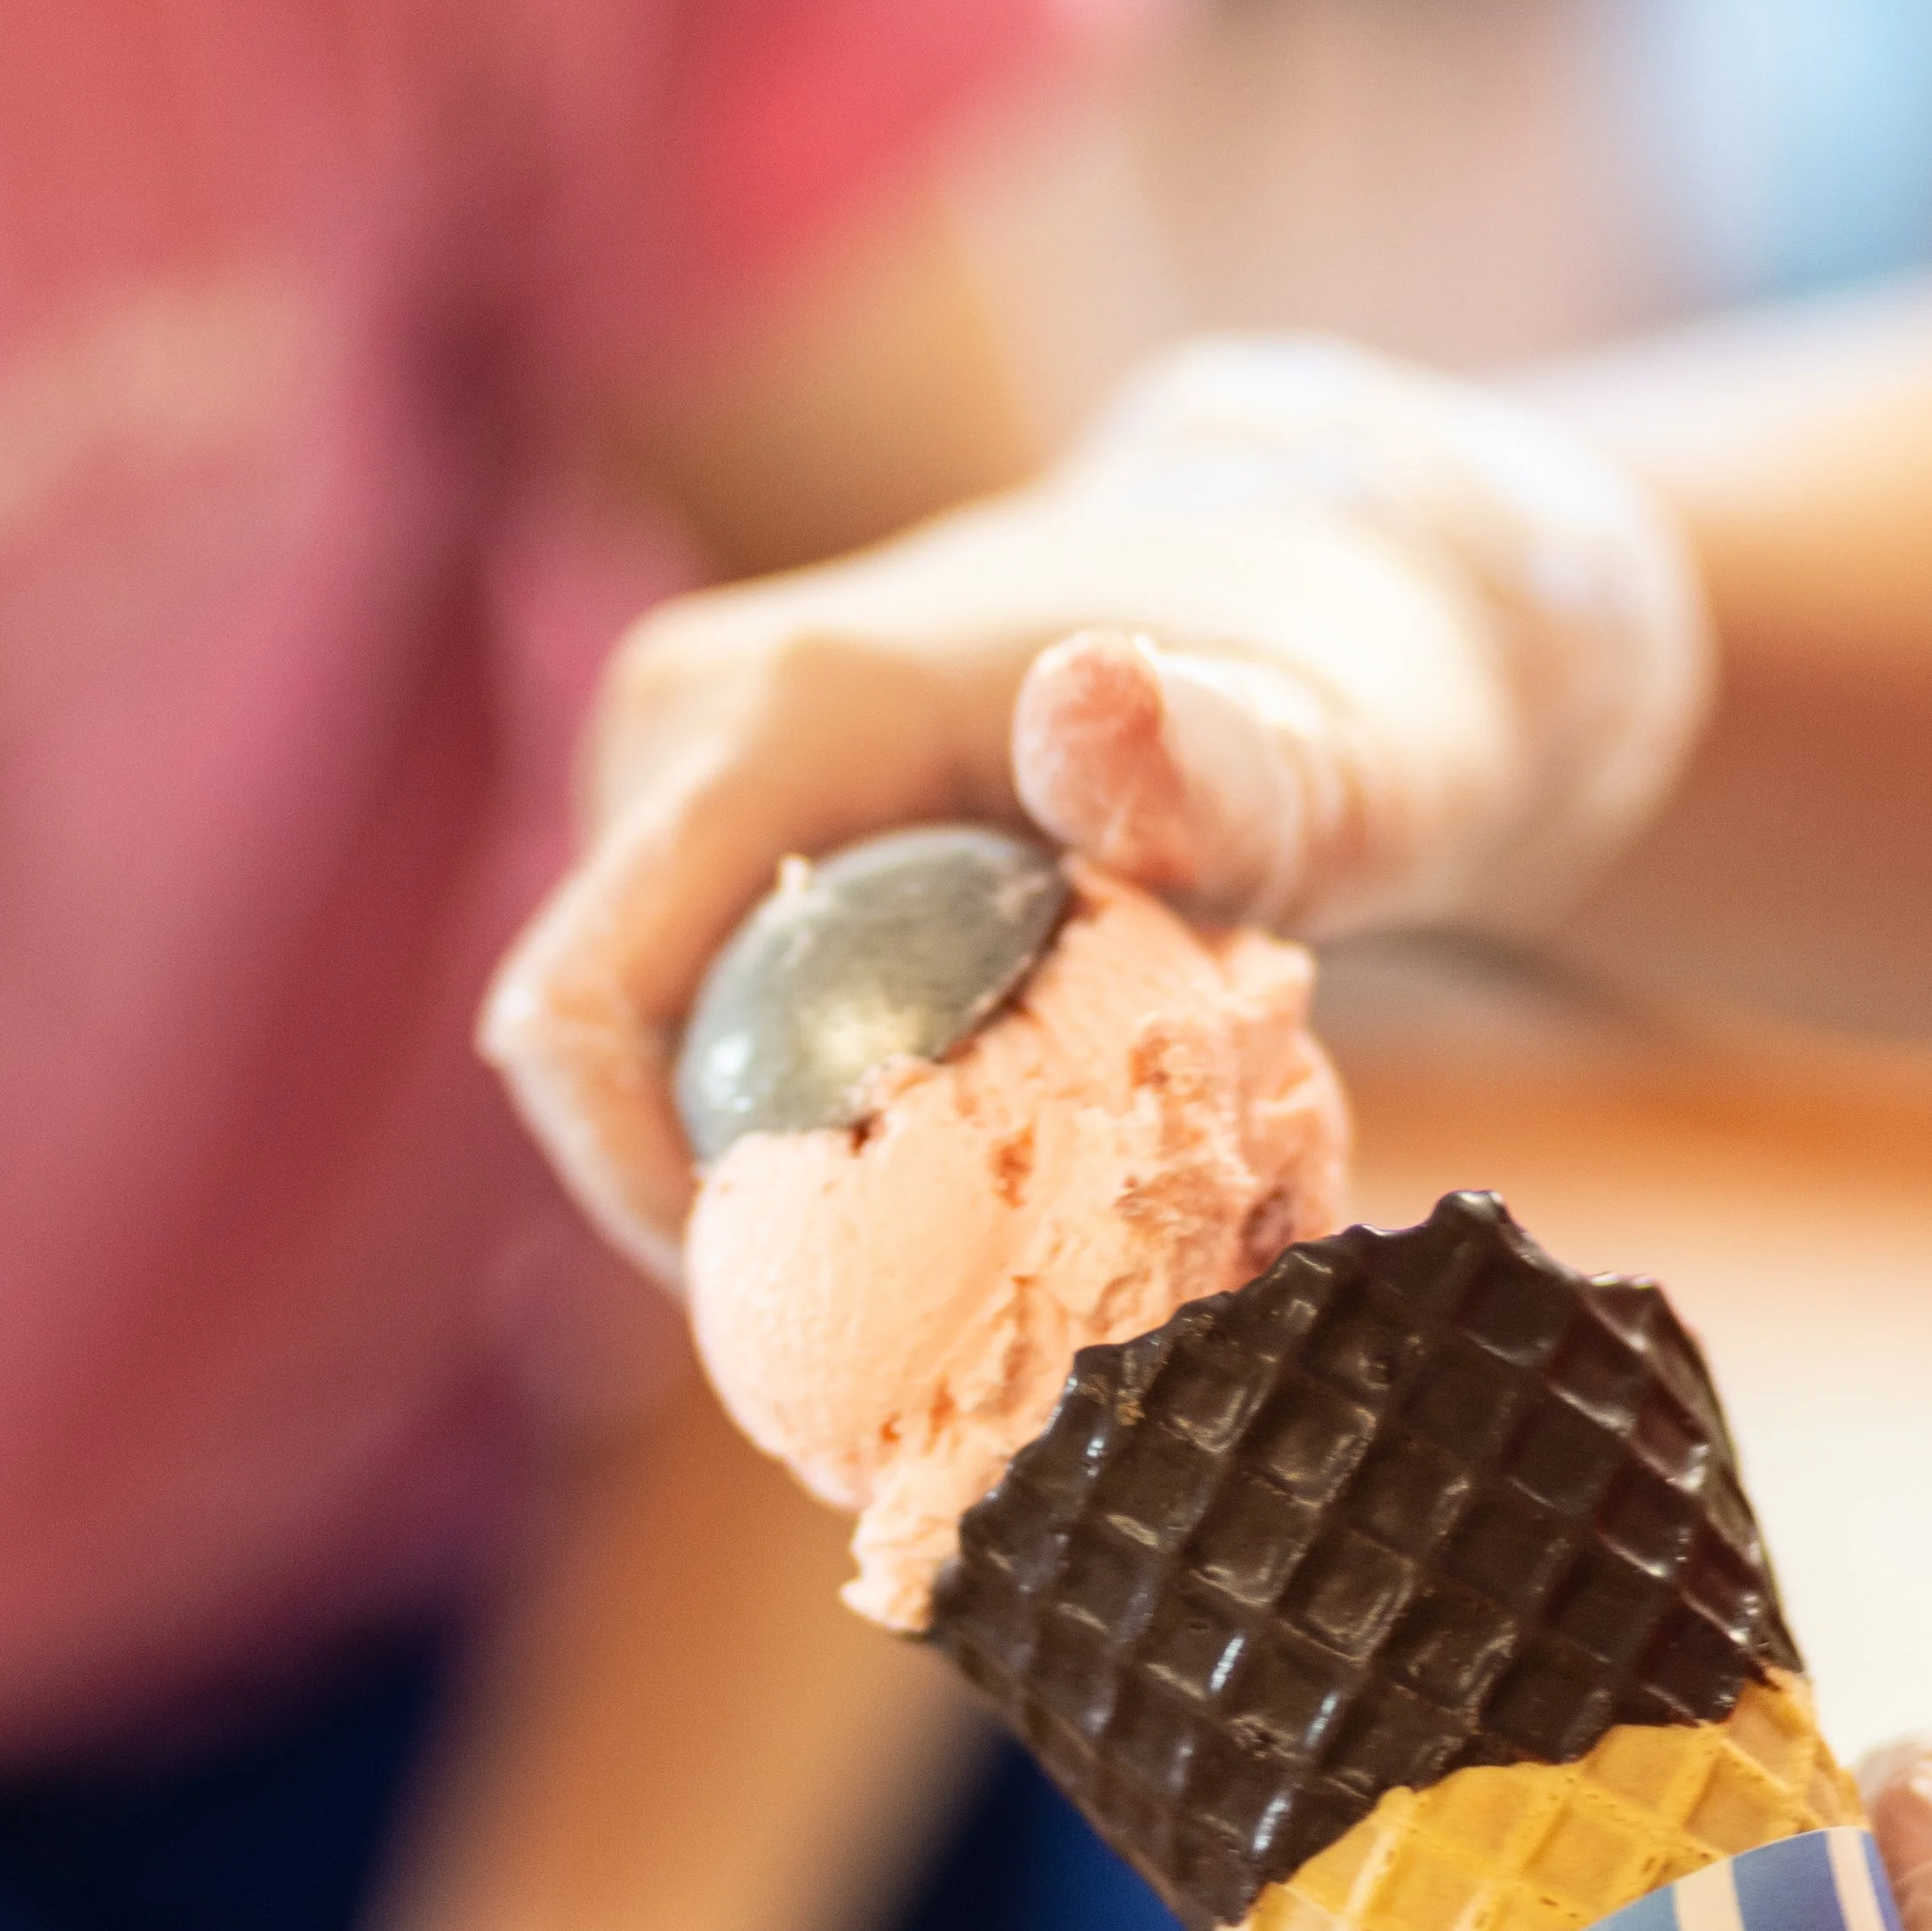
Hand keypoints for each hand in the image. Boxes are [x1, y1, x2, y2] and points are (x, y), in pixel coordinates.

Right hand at [481, 336, 1707, 1276]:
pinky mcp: (735, 815)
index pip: (582, 1010)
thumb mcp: (1342, 760)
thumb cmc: (1349, 700)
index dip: (642, 1201)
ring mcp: (698, 765)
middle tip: (943, 1321)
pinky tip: (977, 1145)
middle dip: (743, 1206)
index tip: (817, 1331)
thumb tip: (1088, 697)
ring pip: (669, 1039)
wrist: (1328, 599)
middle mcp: (693, 720)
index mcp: (776, 710)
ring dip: (790, 1159)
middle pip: (621, 1049)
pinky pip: (722, 1006)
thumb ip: (1229, 764)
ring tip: (990, 1223)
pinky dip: (820, 1102)